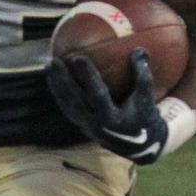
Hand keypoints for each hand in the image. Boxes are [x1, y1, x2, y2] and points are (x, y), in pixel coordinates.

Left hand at [46, 49, 169, 164]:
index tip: (78, 58)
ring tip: (49, 67)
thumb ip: (143, 75)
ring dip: (57, 86)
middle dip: (63, 79)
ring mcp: (87, 127)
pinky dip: (59, 95)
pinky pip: (67, 109)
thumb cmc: (145, 118)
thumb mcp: (146, 98)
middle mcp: (96, 125)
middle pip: (75, 100)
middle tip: (54, 60)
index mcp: (112, 119)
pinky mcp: (83, 126)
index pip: (97, 94)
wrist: (140, 146)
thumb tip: (139, 49)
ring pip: (67, 105)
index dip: (88, 76)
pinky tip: (52, 81)